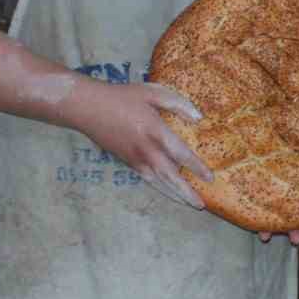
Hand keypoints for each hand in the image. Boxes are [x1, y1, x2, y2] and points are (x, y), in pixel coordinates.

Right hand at [77, 81, 212, 209]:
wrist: (88, 108)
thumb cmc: (122, 97)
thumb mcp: (152, 92)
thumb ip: (177, 103)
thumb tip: (198, 117)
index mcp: (154, 131)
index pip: (180, 154)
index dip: (196, 167)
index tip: (210, 177)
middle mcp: (145, 150)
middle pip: (169, 176)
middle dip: (186, 191)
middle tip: (201, 205)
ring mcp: (134, 158)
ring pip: (157, 182)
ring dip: (174, 194)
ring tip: (189, 204)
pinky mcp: (126, 162)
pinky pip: (147, 179)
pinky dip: (159, 188)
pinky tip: (169, 193)